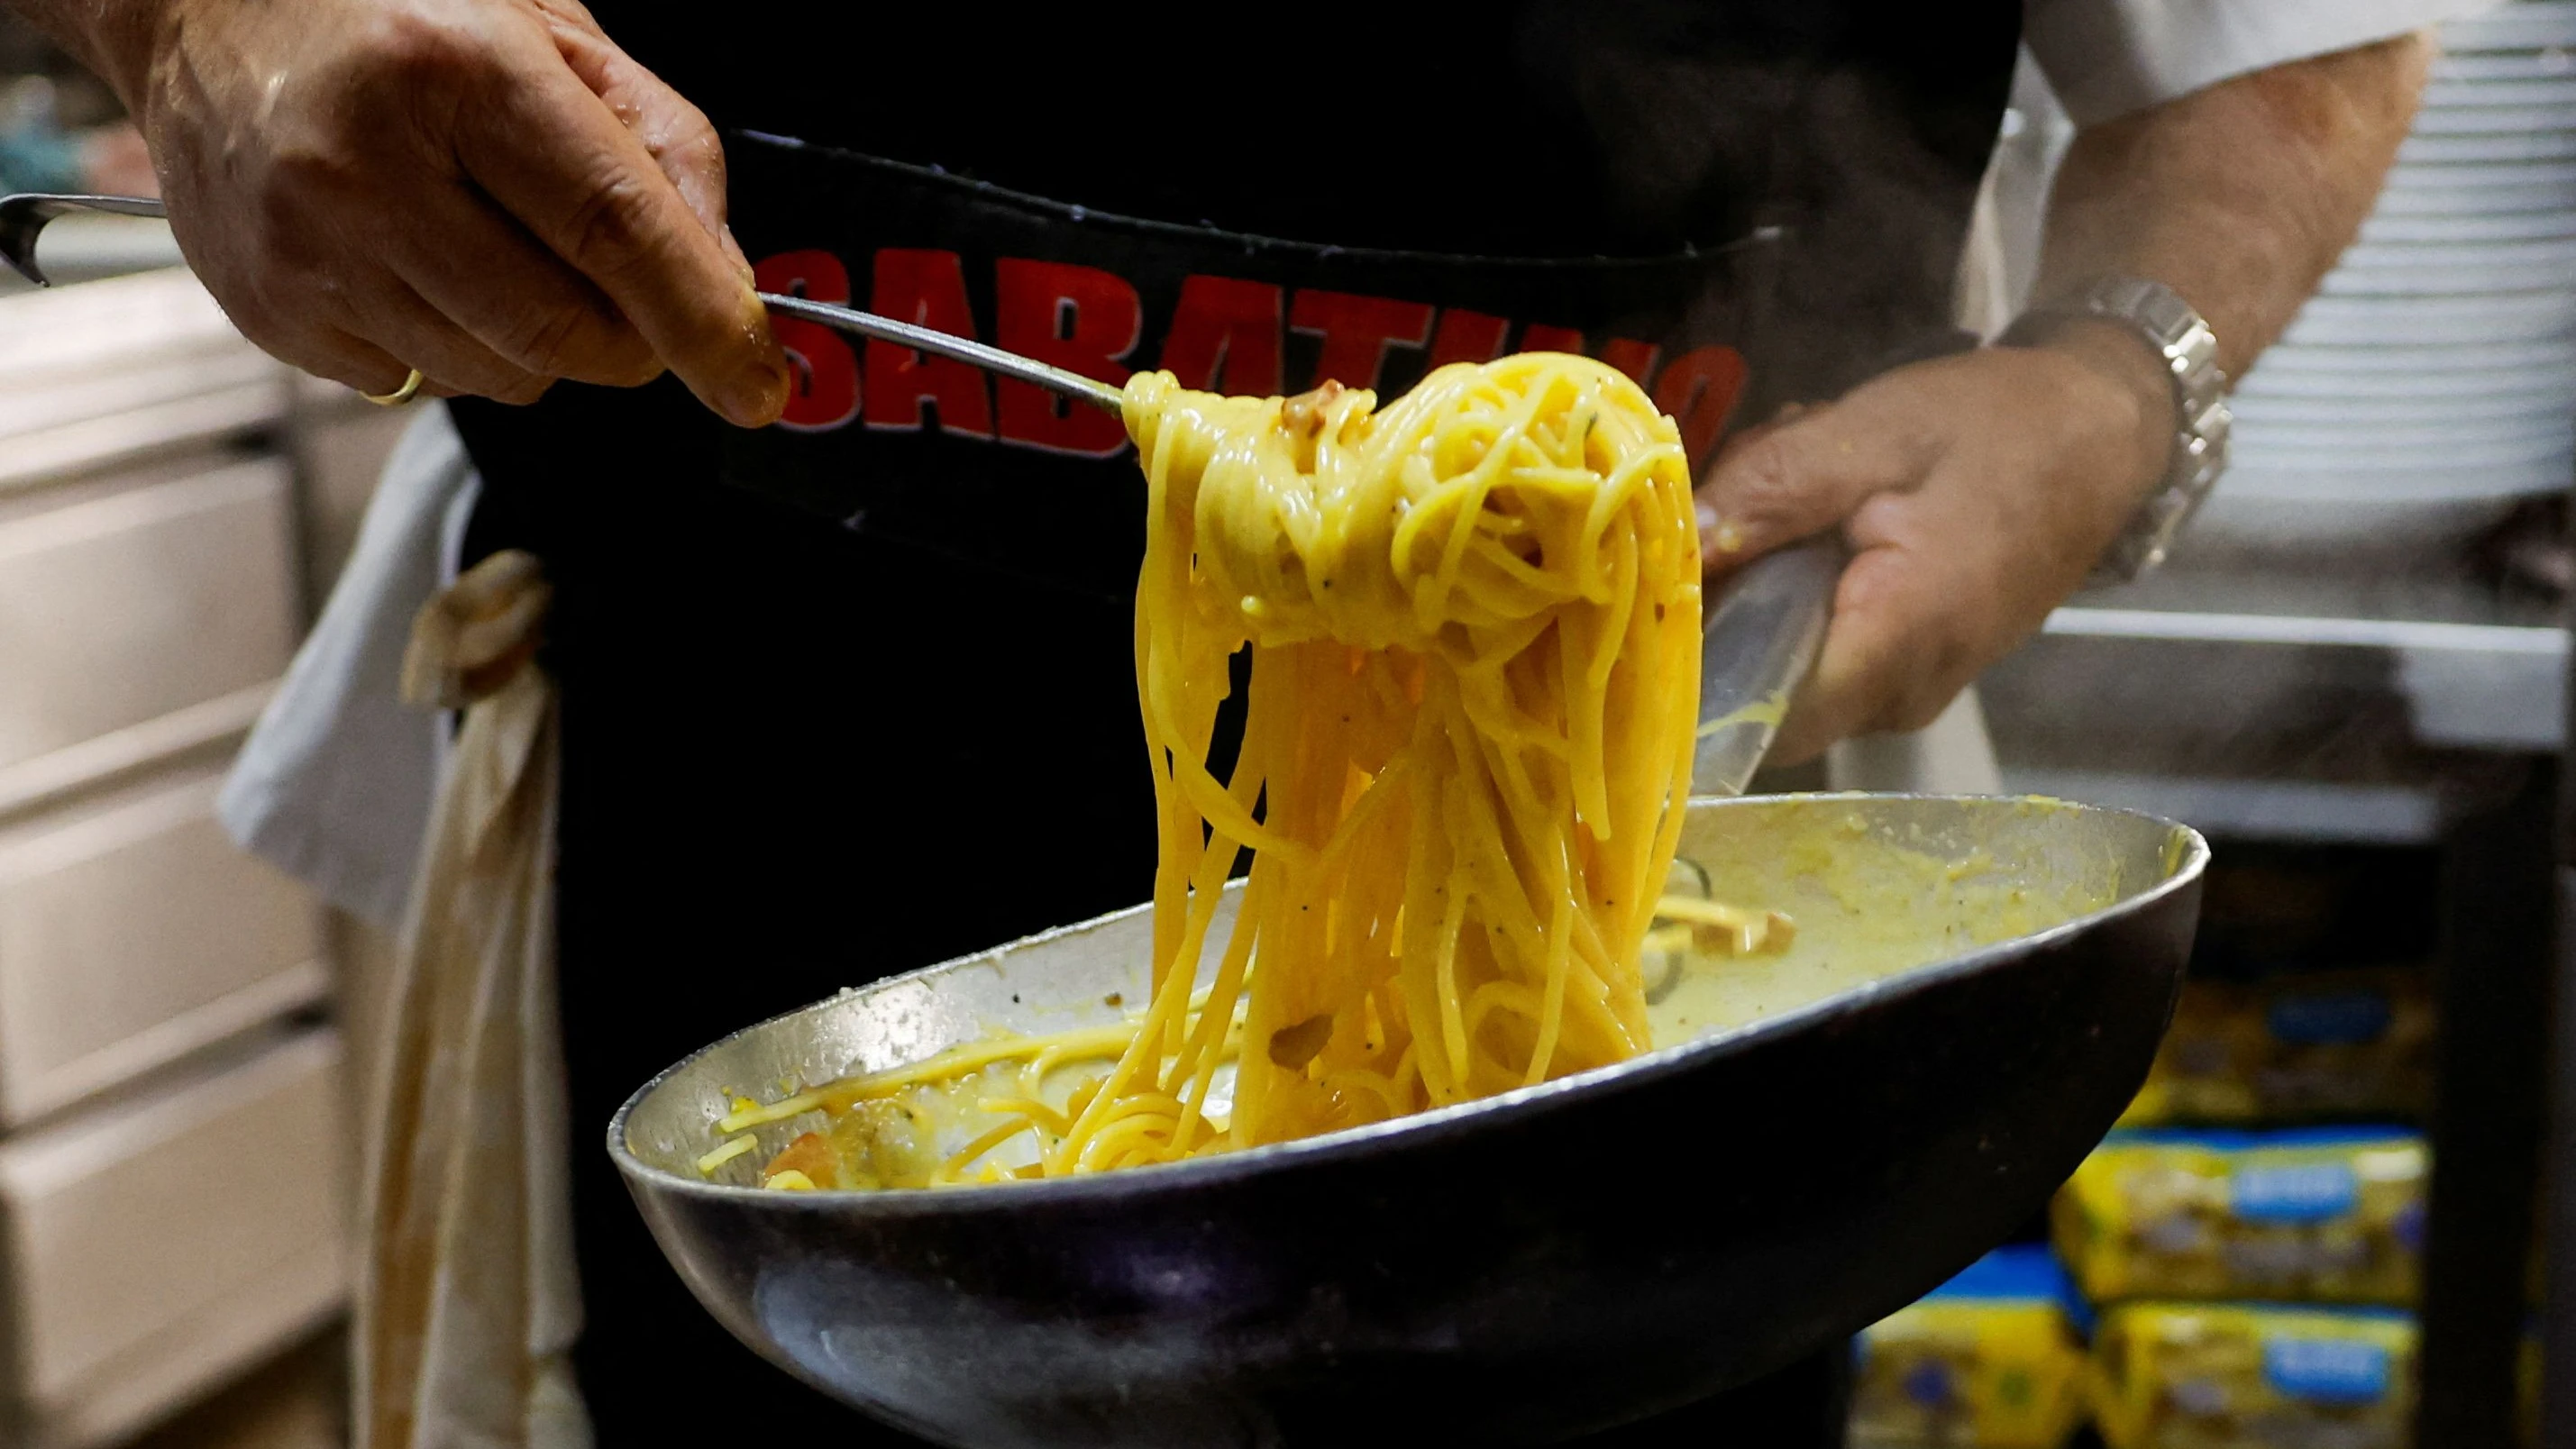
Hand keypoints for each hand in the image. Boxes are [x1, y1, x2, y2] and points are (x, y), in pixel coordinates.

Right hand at [112, 0, 785, 419]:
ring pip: (501, 376)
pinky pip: (421, 382)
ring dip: (538, 340)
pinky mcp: (273, 312)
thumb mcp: (553, 31)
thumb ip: (662, 148)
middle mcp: (367, 162)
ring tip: (491, 240)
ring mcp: (309, 248)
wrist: (204, 12)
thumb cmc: (393, 9)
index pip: (615, 230)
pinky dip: (453, 342)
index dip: (704, 323)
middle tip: (624, 292)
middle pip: (564, 330)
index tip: (756, 383)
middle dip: (630, 339)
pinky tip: (415, 257)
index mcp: (457, 68)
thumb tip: (727, 284)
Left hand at [1694, 325, 2171, 762]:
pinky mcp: (1913, 672)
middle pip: (1759, 679)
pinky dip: (1805, 579)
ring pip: (1785, 659)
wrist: (2102, 432)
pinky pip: (1823, 646)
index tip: (1662, 597)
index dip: (1695, 668)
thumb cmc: (1996, 425)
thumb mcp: (1872, 432)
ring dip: (1769, 570)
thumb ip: (1768, 490)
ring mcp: (1912, 689)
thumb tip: (1678, 545)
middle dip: (1734, 587)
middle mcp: (1905, 691)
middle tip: (1758, 481)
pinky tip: (1835, 505)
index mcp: (1898, 635)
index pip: (1760, 717)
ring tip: (1810, 473)